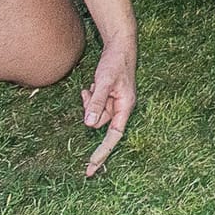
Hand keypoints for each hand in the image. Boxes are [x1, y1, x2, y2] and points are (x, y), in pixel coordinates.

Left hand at [81, 40, 136, 176]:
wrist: (120, 46)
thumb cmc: (115, 63)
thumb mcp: (103, 82)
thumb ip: (97, 103)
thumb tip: (89, 125)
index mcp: (126, 107)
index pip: (113, 136)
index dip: (102, 153)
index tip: (90, 168)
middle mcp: (122, 107)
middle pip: (101, 123)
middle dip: (90, 112)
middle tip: (88, 93)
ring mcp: (116, 103)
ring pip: (96, 114)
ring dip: (89, 103)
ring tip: (90, 87)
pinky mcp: (110, 97)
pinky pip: (96, 105)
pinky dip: (90, 98)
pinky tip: (90, 87)